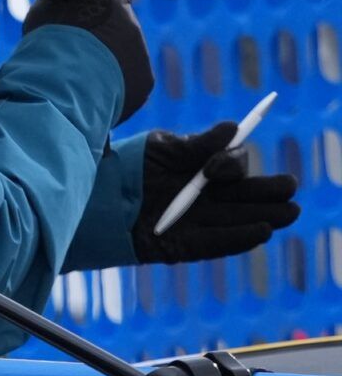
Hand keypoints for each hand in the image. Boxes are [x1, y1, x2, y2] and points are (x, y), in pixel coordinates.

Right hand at [21, 0, 154, 122]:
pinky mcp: (144, 82)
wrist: (60, 94)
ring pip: (124, 47)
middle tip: (74, 41)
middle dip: (100, 24)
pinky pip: (129, 74)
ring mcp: (141, 53)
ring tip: (78, 71)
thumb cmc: (47, 48)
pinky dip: (113, 79)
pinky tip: (90, 88)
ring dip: (106, 54)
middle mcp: (132, 22)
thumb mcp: (42, 10)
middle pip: (118, 16)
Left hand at [132, 122, 299, 262]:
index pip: (227, 164)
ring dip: (263, 215)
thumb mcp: (158, 149)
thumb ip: (193, 144)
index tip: (215, 167)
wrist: (87, 198)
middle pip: (241, 194)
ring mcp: (192, 221)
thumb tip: (232, 128)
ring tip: (288, 211)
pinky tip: (262, 231)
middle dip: (266, 191)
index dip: (230, 163)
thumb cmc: (122, 167)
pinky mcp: (180, 247)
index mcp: (196, 168)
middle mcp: (200, 195)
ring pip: (235, 218)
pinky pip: (215, 243)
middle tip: (289, 187)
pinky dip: (238, 238)